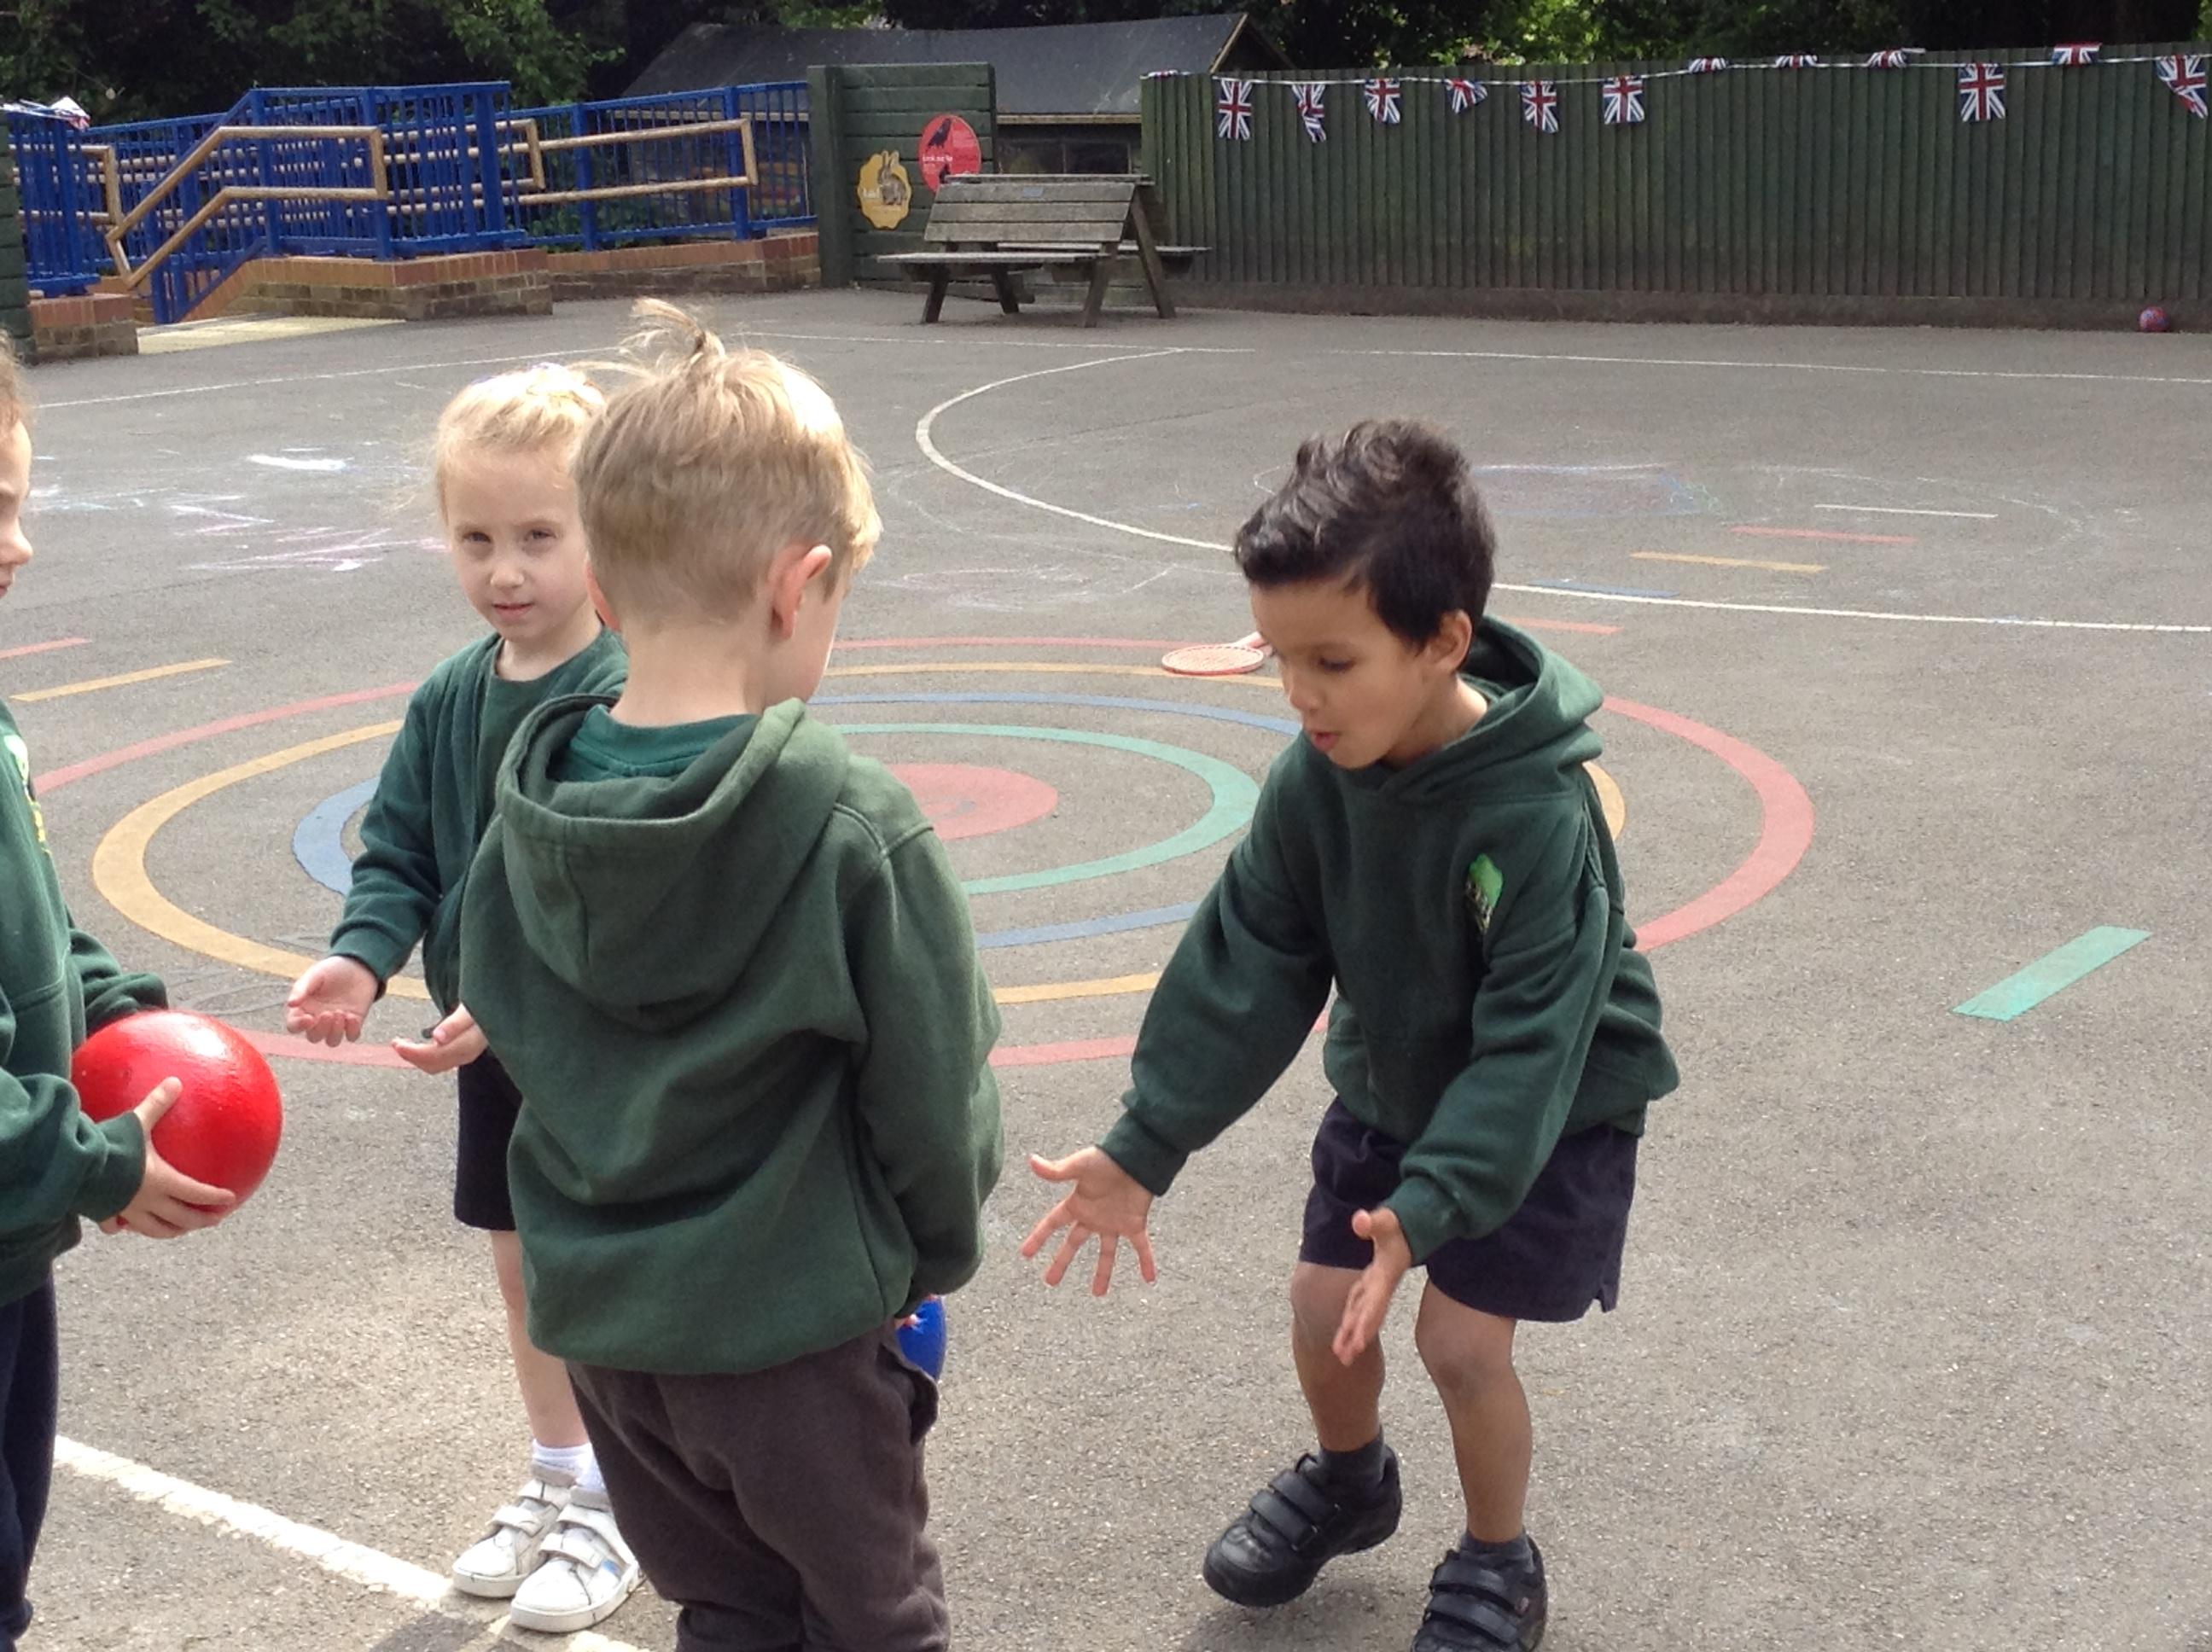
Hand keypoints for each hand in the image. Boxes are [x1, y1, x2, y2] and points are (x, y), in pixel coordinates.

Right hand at [100, 1079, 236, 1237]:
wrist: (74, 1167)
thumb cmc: (110, 1145)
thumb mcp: (137, 1121)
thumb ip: (157, 1103)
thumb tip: (176, 1080)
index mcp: (162, 1181)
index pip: (196, 1193)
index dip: (215, 1198)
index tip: (231, 1200)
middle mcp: (148, 1201)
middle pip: (180, 1218)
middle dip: (200, 1221)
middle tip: (215, 1220)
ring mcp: (126, 1211)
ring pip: (153, 1229)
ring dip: (171, 1231)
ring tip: (181, 1230)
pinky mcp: (103, 1213)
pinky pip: (116, 1226)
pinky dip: (123, 1228)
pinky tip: (122, 1228)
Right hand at [284, 955, 376, 1045]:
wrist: (358, 966)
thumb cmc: (331, 970)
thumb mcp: (315, 975)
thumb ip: (302, 989)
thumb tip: (290, 1004)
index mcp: (303, 1009)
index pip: (294, 1026)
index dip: (298, 1026)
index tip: (308, 1018)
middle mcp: (318, 1020)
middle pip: (313, 1037)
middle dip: (320, 1029)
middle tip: (329, 1013)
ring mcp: (336, 1023)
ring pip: (331, 1041)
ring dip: (335, 1032)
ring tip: (341, 1012)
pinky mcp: (354, 1023)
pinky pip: (351, 1037)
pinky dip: (352, 1031)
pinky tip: (352, 1016)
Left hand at [391, 1004, 485, 1073]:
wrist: (499, 1002)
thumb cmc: (485, 1001)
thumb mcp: (470, 1008)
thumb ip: (456, 1023)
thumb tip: (437, 1039)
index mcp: (471, 1043)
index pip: (439, 1055)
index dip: (416, 1053)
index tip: (397, 1044)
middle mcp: (469, 1053)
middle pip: (436, 1063)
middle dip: (412, 1056)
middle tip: (394, 1042)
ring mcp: (467, 1054)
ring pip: (437, 1064)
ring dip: (416, 1057)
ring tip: (400, 1043)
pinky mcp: (464, 1051)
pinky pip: (441, 1060)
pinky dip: (425, 1055)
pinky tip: (416, 1045)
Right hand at [1019, 1148, 1157, 1295]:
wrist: (1137, 1156)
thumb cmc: (1107, 1159)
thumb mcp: (1079, 1166)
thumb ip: (1056, 1170)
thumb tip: (1031, 1160)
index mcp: (1077, 1203)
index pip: (1052, 1224)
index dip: (1038, 1238)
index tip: (1025, 1254)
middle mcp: (1093, 1216)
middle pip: (1073, 1244)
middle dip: (1061, 1262)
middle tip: (1049, 1282)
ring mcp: (1114, 1222)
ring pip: (1107, 1253)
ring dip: (1103, 1272)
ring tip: (1098, 1293)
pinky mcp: (1134, 1223)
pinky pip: (1141, 1247)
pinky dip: (1146, 1261)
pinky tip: (1150, 1278)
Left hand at [1333, 1206, 1412, 1365]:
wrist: (1418, 1224)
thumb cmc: (1402, 1223)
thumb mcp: (1389, 1220)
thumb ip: (1374, 1221)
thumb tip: (1359, 1221)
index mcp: (1385, 1276)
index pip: (1374, 1304)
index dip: (1366, 1323)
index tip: (1357, 1345)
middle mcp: (1382, 1285)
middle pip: (1368, 1315)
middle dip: (1357, 1337)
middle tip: (1345, 1360)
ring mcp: (1378, 1284)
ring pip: (1362, 1312)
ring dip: (1352, 1333)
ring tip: (1341, 1355)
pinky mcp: (1374, 1280)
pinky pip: (1361, 1303)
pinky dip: (1353, 1317)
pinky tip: (1344, 1329)